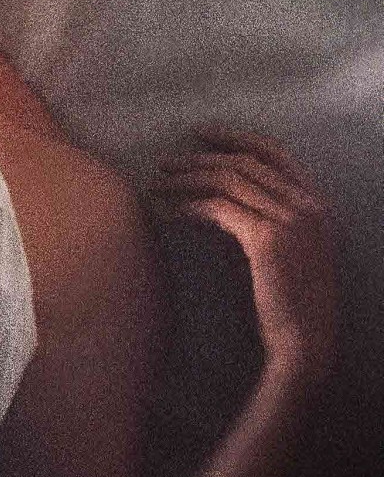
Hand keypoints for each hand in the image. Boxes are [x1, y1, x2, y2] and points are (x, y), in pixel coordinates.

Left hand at [154, 127, 336, 389]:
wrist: (306, 343)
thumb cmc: (291, 304)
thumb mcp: (288, 252)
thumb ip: (266, 221)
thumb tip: (215, 202)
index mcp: (317, 205)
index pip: (275, 154)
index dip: (236, 138)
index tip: (202, 133)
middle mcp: (308, 205)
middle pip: (245, 162)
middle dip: (201, 156)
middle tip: (167, 159)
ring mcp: (291, 219)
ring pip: (228, 180)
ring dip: (187, 176)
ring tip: (158, 181)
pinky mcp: (267, 239)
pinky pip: (218, 208)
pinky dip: (189, 205)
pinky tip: (169, 211)